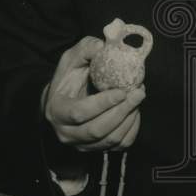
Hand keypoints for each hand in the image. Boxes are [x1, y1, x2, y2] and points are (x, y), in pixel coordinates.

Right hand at [42, 36, 144, 150]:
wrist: (64, 102)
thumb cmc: (70, 79)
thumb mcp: (72, 60)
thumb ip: (86, 50)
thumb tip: (102, 45)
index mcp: (57, 111)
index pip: (79, 113)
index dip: (102, 103)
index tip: (121, 91)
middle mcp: (66, 133)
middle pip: (97, 130)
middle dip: (121, 111)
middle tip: (138, 92)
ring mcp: (82, 145)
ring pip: (111, 139)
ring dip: (130, 118)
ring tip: (138, 97)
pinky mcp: (98, 150)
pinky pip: (121, 145)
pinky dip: (133, 128)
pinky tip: (135, 111)